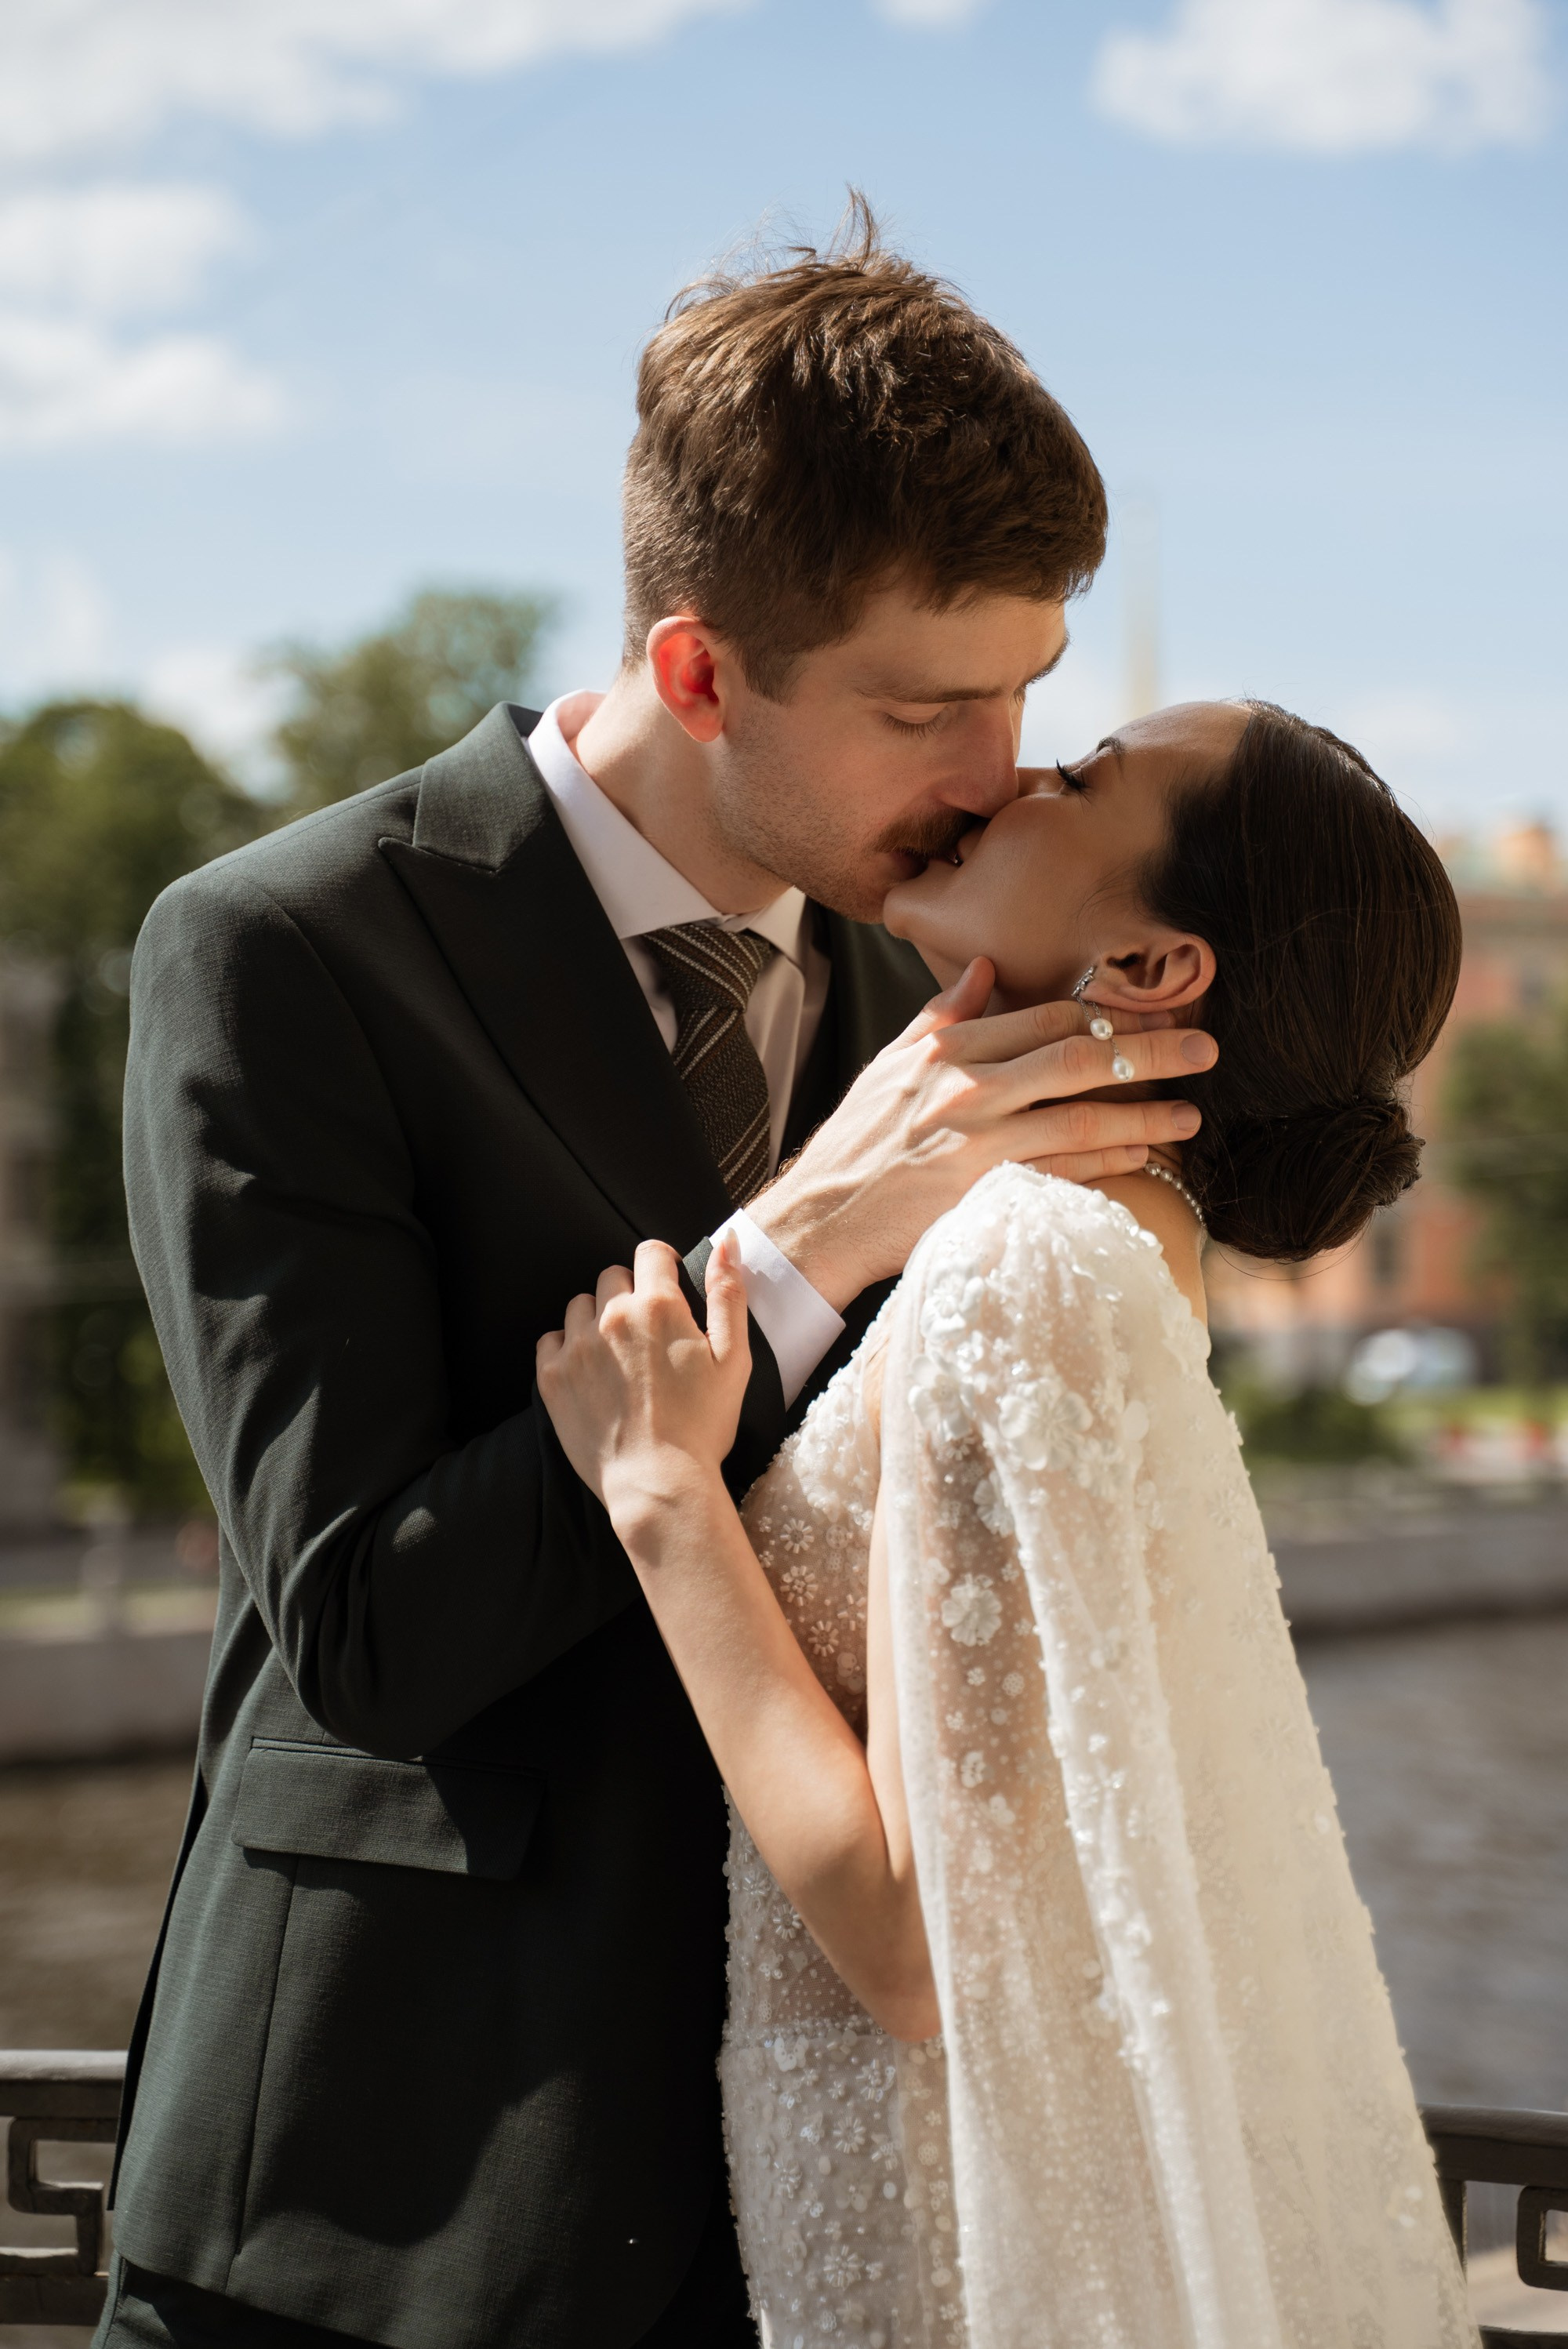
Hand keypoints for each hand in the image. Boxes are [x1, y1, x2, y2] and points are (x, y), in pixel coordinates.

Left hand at [536, 1236, 751, 1530]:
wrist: (658, 1483)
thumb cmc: (703, 1424)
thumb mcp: (733, 1358)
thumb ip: (728, 1294)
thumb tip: (726, 1242)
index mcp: (658, 1306)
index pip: (650, 1252)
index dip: (662, 1266)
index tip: (667, 1289)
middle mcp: (612, 1317)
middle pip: (612, 1277)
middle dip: (630, 1295)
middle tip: (647, 1337)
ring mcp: (577, 1347)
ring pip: (580, 1306)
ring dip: (596, 1320)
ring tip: (618, 1358)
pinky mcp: (552, 1378)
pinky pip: (550, 1340)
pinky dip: (567, 1349)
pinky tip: (590, 1374)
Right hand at [748, 958, 1215, 1309]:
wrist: (823, 1215)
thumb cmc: (860, 1141)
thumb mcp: (892, 1064)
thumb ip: (942, 1014)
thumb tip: (984, 967)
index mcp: (949, 1047)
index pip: (1045, 1017)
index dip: (1108, 1015)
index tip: (1153, 1015)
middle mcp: (967, 1084)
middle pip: (1077, 1055)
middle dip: (1148, 1050)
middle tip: (1204, 1049)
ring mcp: (977, 1136)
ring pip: (1080, 1112)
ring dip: (1146, 1112)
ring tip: (1191, 1114)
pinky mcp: (983, 1186)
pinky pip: (1062, 1167)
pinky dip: (1107, 1158)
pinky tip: (1144, 1155)